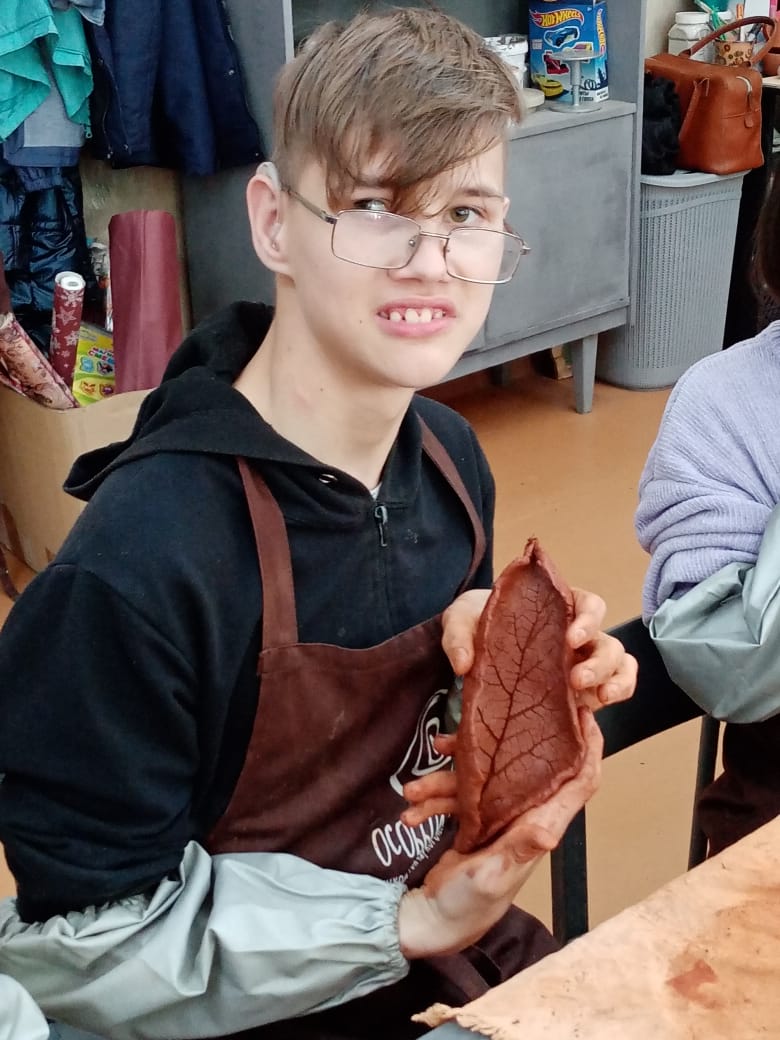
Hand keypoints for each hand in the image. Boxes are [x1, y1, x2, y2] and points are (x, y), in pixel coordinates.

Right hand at [398, 709, 601, 958]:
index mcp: (540, 826)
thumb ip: (519, 849)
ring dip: (444, 779)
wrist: (436, 921)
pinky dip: (433, 798)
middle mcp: (524, 815)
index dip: (589, 748)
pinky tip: (412, 809)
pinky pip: (457, 794)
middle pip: (524, 765)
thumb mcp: (493, 875)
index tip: (585, 713)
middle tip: (474, 723)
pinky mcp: (475, 818)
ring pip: (480, 778)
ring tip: (414, 788)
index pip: (579, 783)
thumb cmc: (470, 904)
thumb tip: (549, 829)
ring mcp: (499, 815)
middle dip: (497, 743)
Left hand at [440, 586, 636, 709]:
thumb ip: (458, 636)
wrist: (470, 649)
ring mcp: (582, 663)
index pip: (590, 605)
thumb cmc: (475, 624)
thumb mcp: (459, 621)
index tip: (571, 637)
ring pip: (619, 666)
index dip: (589, 619)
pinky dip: (615, 695)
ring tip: (597, 698)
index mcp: (557, 609)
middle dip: (599, 662)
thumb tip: (462, 664)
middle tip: (576, 680)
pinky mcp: (579, 690)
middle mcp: (577, 636)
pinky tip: (594, 711)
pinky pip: (611, 689)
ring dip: (615, 680)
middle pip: (608, 642)